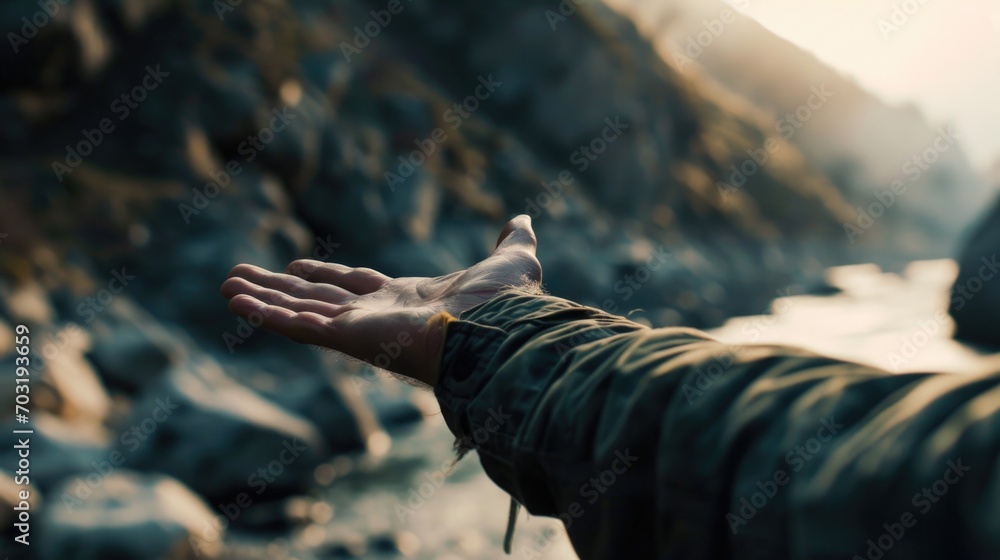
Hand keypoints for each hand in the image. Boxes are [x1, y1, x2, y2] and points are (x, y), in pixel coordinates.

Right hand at [220, 215, 541, 386]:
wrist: (500, 332)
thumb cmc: (508, 305)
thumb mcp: (513, 261)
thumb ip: (512, 240)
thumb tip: (521, 220)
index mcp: (407, 299)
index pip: (355, 286)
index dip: (326, 278)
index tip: (298, 268)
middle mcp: (377, 316)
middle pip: (318, 299)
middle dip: (281, 289)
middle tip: (243, 278)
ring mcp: (360, 329)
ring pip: (300, 311)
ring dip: (262, 299)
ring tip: (226, 287)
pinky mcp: (349, 338)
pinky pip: (299, 326)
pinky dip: (266, 314)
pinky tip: (237, 302)